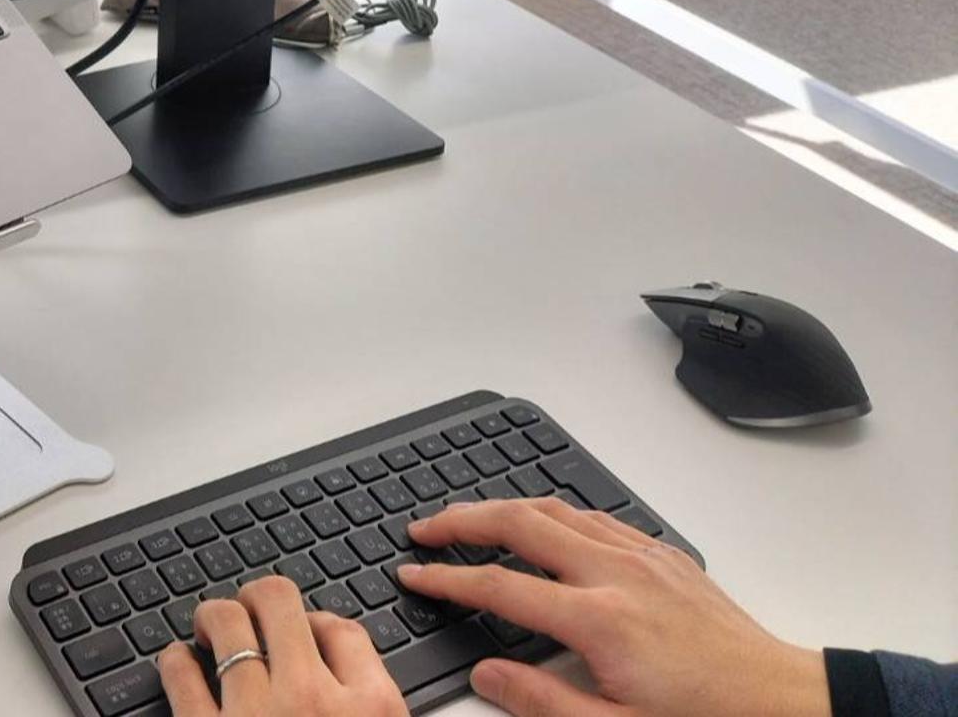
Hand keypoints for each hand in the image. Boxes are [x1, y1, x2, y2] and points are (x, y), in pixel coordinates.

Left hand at [159, 576, 409, 715]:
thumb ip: (372, 708)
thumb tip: (347, 668)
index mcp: (371, 708)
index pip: (343, 630)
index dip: (318, 621)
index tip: (305, 630)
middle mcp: (313, 700)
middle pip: (279, 602)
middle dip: (258, 597)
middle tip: (249, 610)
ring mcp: (255, 715)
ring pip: (225, 623)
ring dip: (213, 618)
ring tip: (209, 627)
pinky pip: (181, 674)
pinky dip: (176, 662)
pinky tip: (180, 664)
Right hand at [395, 498, 827, 716]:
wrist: (788, 704)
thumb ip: (544, 700)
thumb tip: (488, 672)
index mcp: (599, 618)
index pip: (500, 586)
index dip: (447, 578)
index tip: (415, 574)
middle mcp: (618, 573)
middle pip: (520, 522)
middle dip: (463, 519)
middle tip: (425, 528)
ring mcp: (643, 557)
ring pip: (557, 508)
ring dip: (504, 507)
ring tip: (469, 518)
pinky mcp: (665, 556)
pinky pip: (595, 516)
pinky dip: (553, 511)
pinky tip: (542, 523)